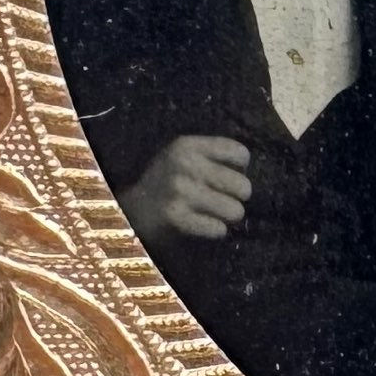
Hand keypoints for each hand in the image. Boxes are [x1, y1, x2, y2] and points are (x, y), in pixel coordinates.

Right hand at [124, 135, 252, 252]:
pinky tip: (205, 225)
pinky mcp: (175, 216)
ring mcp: (180, 190)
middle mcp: (185, 164)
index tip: (230, 175)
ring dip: (229, 216)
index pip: (240, 153)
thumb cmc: (163, 182)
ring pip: (234, 210)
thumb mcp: (181, 157)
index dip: (241, 168)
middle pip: (243, 186)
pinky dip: (216, 230)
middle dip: (238, 197)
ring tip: (217, 214)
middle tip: (225, 200)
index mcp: (187, 145)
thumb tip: (248, 172)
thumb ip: (210, 157)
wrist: (127, 210)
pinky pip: (217, 228)